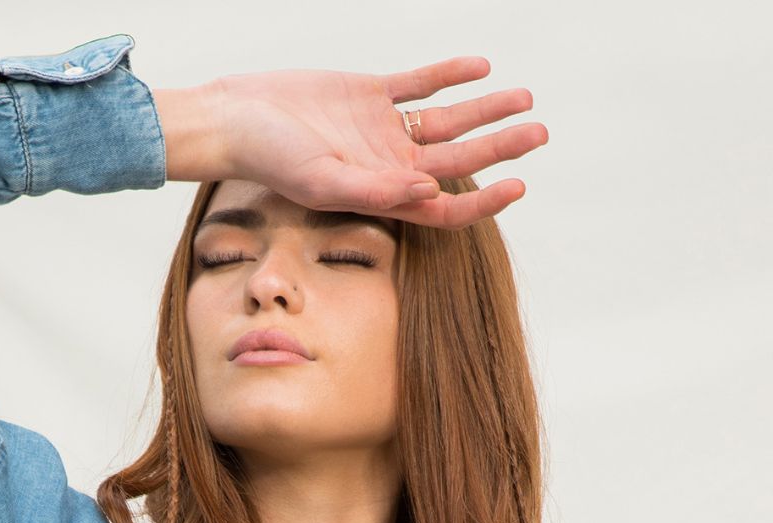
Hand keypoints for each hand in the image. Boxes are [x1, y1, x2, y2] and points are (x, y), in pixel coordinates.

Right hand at [204, 55, 545, 228]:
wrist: (233, 119)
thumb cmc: (269, 159)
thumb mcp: (323, 182)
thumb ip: (377, 189)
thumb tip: (432, 191)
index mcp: (382, 195)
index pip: (445, 208)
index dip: (484, 202)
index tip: (519, 185)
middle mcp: (387, 165)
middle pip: (458, 160)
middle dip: (501, 146)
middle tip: (539, 132)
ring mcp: (380, 129)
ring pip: (448, 121)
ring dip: (485, 109)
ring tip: (525, 97)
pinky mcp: (368, 93)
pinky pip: (419, 84)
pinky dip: (449, 75)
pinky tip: (479, 65)